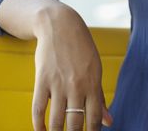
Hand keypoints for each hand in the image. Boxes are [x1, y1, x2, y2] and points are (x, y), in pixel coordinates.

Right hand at [31, 4, 113, 130]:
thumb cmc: (81, 50)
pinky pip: (38, 108)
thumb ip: (100, 98)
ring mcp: (58, 83)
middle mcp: (76, 86)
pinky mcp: (42, 79)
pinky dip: (38, 124)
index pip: (93, 118)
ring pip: (56, 119)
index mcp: (93, 84)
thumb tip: (109, 122)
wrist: (60, 26)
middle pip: (75, 122)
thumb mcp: (95, 70)